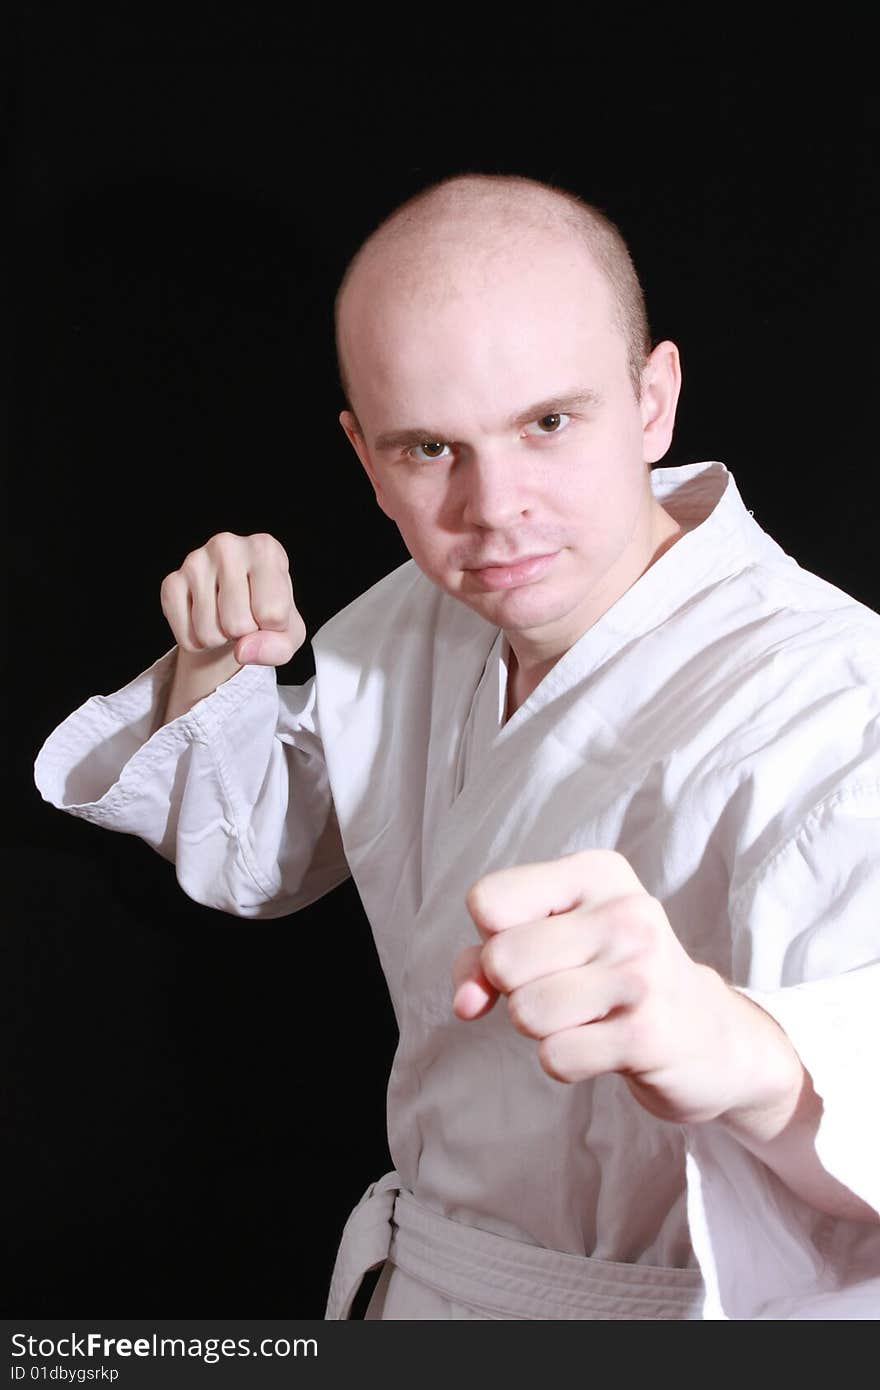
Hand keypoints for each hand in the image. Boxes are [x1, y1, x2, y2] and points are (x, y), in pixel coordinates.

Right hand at [160, 531, 305, 666]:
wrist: (236, 609)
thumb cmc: (268, 615)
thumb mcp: (288, 633)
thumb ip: (278, 647)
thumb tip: (242, 651)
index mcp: (266, 549)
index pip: (273, 613)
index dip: (274, 627)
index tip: (270, 611)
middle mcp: (228, 546)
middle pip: (239, 625)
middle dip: (244, 635)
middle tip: (245, 616)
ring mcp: (195, 561)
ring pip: (209, 633)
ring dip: (220, 640)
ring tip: (225, 618)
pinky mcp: (171, 582)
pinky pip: (186, 637)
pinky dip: (197, 643)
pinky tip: (205, 620)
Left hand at [451, 850, 800, 1126]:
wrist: (707, 1034)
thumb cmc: (609, 977)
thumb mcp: (550, 942)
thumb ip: (483, 959)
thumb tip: (466, 1003)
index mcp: (596, 872)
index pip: (487, 901)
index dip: (492, 938)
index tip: (537, 947)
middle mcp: (625, 911)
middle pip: (500, 959)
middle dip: (515, 989)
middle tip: (563, 987)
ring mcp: (642, 972)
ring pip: (525, 1012)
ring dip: (542, 1028)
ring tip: (587, 1014)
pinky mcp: (649, 1034)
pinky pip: (555, 1057)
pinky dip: (566, 1061)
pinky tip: (604, 1044)